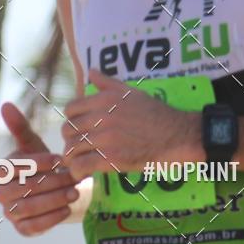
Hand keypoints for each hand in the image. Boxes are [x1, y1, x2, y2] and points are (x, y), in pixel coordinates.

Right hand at [0, 102, 80, 235]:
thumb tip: (5, 104)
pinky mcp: (23, 229)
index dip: (37, 163)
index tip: (59, 159)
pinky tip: (69, 208)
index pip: (13, 167)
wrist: (57, 189)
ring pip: (28, 207)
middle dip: (51, 182)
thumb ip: (20, 126)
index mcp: (1, 170)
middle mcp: (2, 193)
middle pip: (23, 189)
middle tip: (73, 177)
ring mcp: (10, 212)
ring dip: (54, 200)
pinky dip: (52, 218)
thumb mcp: (34, 144)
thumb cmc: (44, 164)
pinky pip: (34, 227)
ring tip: (75, 192)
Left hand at [61, 69, 202, 179]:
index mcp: (104, 99)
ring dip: (72, 157)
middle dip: (70, 139)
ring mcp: (106, 138)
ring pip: (72, 148)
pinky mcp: (111, 159)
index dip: (71, 120)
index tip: (78, 128)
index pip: (70, 109)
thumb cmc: (156, 113)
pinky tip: (83, 172)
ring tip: (79, 160)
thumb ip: (108, 83)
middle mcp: (102, 117)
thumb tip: (92, 71)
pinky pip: (81, 165)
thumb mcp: (132, 92)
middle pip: (68, 130)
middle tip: (78, 146)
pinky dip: (78, 170)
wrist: (176, 136)